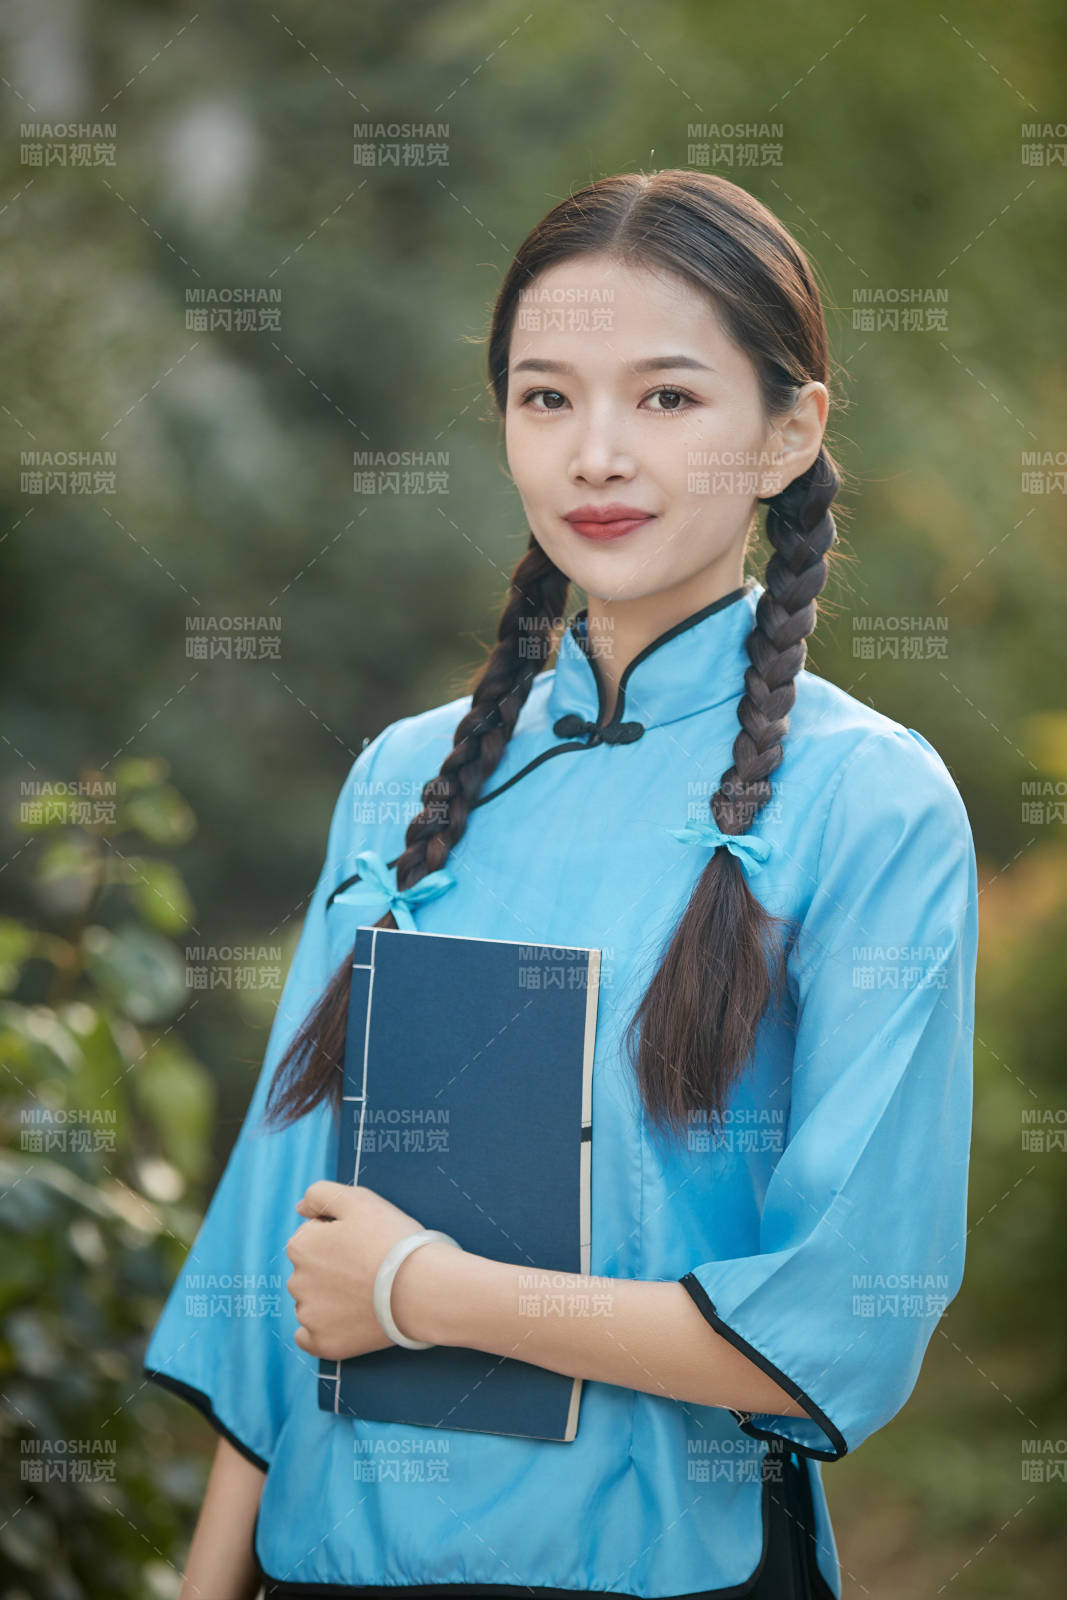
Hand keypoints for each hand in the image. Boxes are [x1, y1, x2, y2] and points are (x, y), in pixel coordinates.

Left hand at [285, 1179, 425, 1360]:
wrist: (421, 1288)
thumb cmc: (391, 1239)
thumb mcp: (357, 1199)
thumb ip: (320, 1195)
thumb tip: (300, 1209)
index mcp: (300, 1246)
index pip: (313, 1236)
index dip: (340, 1237)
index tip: (363, 1242)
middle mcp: (296, 1282)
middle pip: (311, 1270)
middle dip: (332, 1268)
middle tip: (368, 1267)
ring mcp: (309, 1316)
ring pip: (312, 1302)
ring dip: (330, 1298)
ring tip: (366, 1293)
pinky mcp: (324, 1344)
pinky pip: (309, 1337)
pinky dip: (324, 1330)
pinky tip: (347, 1321)